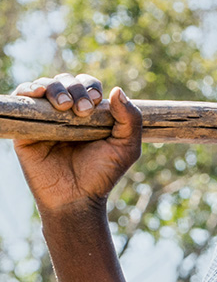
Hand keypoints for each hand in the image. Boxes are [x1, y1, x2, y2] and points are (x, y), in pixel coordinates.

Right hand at [13, 73, 141, 212]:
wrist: (77, 199)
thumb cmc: (102, 175)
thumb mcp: (126, 147)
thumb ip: (131, 119)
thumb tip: (117, 90)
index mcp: (89, 114)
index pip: (87, 86)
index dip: (90, 87)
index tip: (95, 102)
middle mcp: (66, 113)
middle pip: (65, 81)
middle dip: (74, 88)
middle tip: (83, 111)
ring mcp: (45, 120)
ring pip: (44, 86)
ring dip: (54, 87)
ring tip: (65, 107)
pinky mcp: (25, 130)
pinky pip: (21, 100)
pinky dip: (27, 89)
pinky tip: (37, 93)